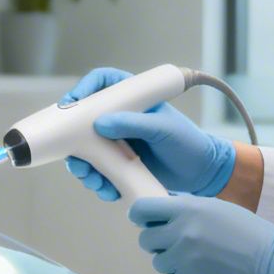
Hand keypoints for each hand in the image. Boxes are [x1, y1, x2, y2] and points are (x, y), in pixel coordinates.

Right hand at [60, 67, 234, 198]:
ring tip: (94, 181)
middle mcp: (119, 117)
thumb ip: (135, 123)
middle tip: (76, 158)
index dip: (83, 90)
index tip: (72, 104)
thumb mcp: (163, 130)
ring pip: (85, 150)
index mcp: (132, 98)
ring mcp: (116, 142)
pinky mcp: (117, 164)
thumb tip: (101, 123)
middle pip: (83, 121)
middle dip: (73, 141)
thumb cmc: (188, 143)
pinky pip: (97, 170)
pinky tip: (107, 190)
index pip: (101, 83)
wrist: (201, 174)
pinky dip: (97, 181)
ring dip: (84, 167)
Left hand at [128, 195, 273, 273]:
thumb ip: (189, 207)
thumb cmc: (253, 234)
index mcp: (187, 211)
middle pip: (146, 239)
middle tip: (178, 243)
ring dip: (173, 261)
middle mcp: (180, 235)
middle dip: (158, 241)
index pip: (142, 209)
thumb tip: (166, 206)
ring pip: (160, 263)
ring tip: (200, 260)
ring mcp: (182, 263)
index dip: (141, 215)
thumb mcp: (220, 209)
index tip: (145, 220)